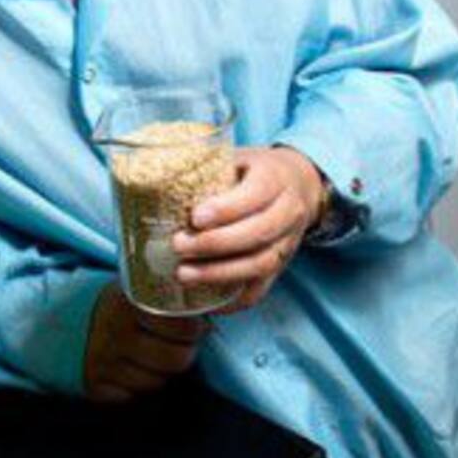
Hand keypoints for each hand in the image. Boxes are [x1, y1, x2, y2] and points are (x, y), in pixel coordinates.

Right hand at [83, 282, 208, 402]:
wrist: (64, 319)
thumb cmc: (115, 306)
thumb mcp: (135, 289)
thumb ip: (166, 297)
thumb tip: (211, 311)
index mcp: (127, 303)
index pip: (182, 326)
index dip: (194, 328)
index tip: (195, 325)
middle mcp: (115, 333)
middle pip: (177, 360)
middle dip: (184, 352)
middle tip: (179, 343)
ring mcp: (104, 362)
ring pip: (158, 382)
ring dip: (161, 371)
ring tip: (152, 354)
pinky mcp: (97, 386)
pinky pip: (135, 396)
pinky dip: (138, 385)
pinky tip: (132, 368)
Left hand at [172, 145, 324, 311]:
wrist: (300, 184)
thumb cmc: (254, 169)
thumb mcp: (237, 155)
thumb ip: (206, 162)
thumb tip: (157, 169)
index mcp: (275, 178)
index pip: (255, 194)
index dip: (226, 208)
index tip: (194, 217)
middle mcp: (288, 211)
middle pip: (257, 233)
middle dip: (214, 244)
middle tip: (178, 245)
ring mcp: (288, 241)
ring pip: (260, 264)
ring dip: (220, 273)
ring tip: (184, 274)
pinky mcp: (282, 265)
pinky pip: (262, 288)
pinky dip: (235, 299)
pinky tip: (207, 302)